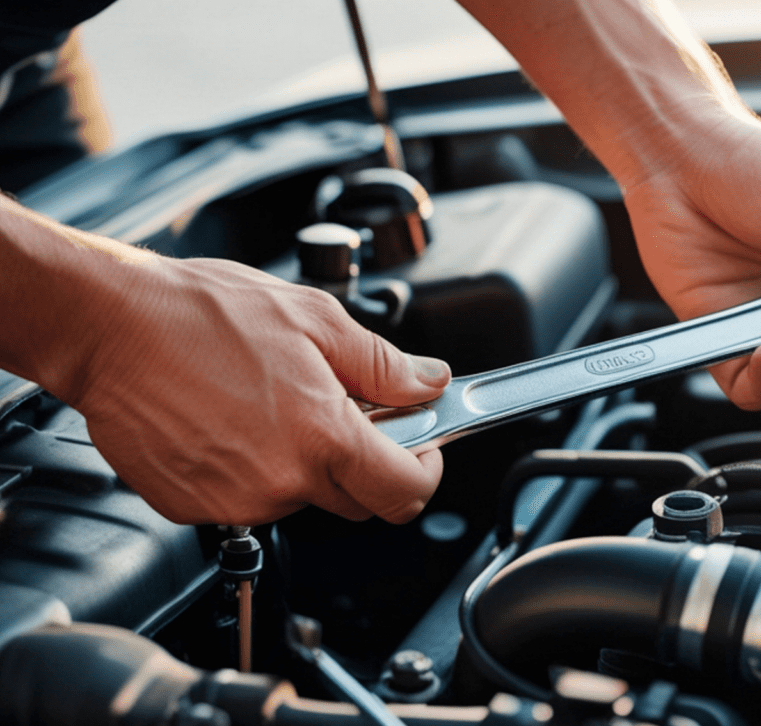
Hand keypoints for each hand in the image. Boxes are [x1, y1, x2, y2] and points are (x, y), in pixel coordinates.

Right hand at [70, 257, 450, 524]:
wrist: (109, 325)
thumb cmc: (200, 314)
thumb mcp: (315, 320)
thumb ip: (383, 363)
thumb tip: (429, 382)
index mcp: (323, 438)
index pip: (405, 492)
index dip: (424, 471)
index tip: (422, 449)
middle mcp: (281, 483)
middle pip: (358, 502)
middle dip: (367, 464)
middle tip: (348, 413)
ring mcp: (234, 502)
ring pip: (301, 500)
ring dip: (306, 463)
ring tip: (276, 404)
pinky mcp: (193, 507)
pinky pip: (248, 500)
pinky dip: (255, 470)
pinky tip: (237, 422)